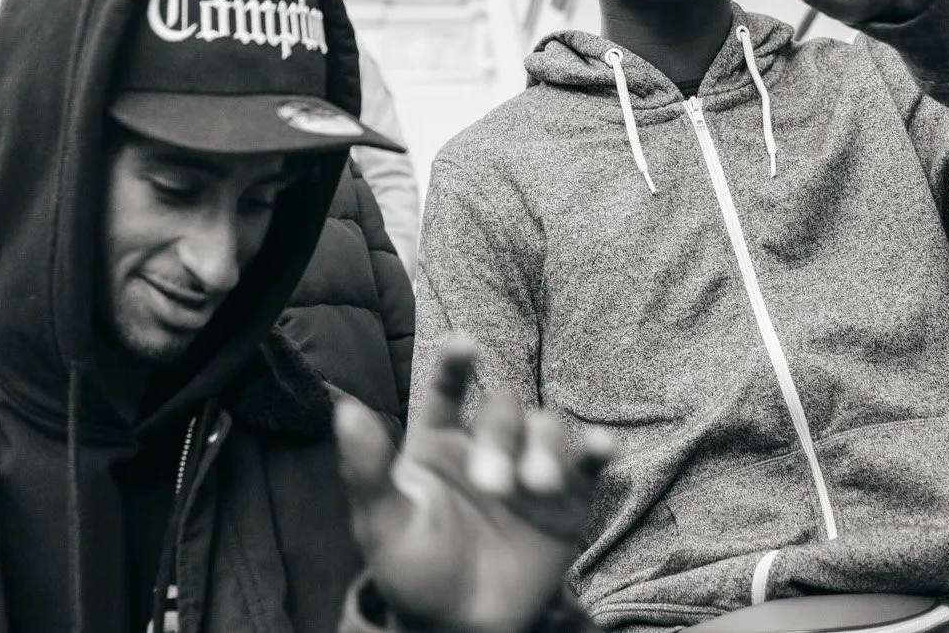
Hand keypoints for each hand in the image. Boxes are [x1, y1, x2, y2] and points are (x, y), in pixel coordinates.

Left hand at [335, 338, 612, 632]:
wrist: (459, 624)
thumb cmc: (413, 567)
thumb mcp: (382, 523)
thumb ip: (366, 469)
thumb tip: (343, 409)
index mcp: (438, 442)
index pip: (446, 389)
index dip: (454, 363)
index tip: (463, 344)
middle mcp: (486, 445)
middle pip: (502, 412)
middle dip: (500, 440)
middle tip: (492, 486)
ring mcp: (528, 470)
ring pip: (545, 430)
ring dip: (544, 449)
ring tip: (535, 485)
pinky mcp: (566, 503)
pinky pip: (586, 468)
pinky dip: (597, 453)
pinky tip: (604, 449)